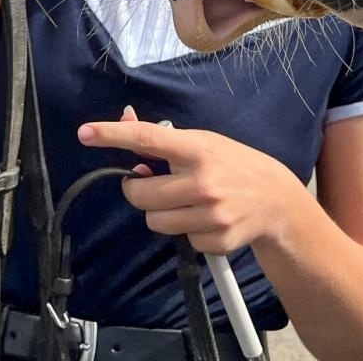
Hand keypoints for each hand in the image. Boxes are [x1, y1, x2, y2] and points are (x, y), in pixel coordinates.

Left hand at [78, 108, 309, 254]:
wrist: (276, 200)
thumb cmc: (232, 164)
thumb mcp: (202, 142)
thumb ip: (163, 138)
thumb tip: (125, 120)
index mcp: (197, 149)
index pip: (147, 138)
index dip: (113, 135)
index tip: (86, 132)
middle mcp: (203, 182)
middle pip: (140, 194)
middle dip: (137, 190)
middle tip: (151, 183)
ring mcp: (212, 215)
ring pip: (155, 222)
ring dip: (160, 213)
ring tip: (184, 202)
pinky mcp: (218, 241)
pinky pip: (182, 241)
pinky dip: (188, 232)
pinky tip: (206, 219)